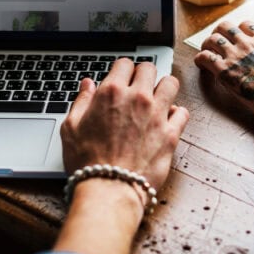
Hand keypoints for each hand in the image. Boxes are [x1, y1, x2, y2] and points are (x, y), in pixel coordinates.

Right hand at [60, 58, 188, 191]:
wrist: (109, 189)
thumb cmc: (87, 162)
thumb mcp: (71, 127)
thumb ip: (81, 101)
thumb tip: (87, 85)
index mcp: (111, 93)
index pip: (124, 63)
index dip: (122, 70)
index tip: (122, 78)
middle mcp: (137, 98)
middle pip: (149, 68)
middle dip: (144, 73)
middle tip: (139, 85)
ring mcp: (157, 115)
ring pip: (171, 83)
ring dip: (164, 87)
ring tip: (158, 97)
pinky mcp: (171, 134)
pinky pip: (183, 113)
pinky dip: (177, 114)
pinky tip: (168, 120)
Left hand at [194, 21, 253, 181]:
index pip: (245, 24)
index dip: (238, 30)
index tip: (236, 38)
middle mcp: (247, 43)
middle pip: (225, 26)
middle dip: (219, 32)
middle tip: (217, 42)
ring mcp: (234, 55)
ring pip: (212, 39)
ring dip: (207, 44)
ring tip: (206, 51)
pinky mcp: (223, 70)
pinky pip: (205, 57)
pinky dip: (200, 58)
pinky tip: (201, 63)